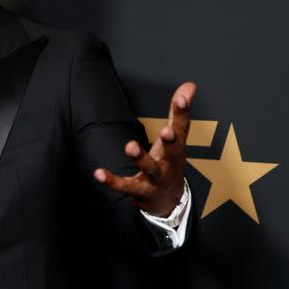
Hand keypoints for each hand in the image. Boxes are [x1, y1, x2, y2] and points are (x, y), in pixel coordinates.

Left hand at [93, 82, 196, 216]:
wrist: (169, 203)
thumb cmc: (169, 163)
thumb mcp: (175, 138)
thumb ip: (177, 113)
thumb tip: (190, 85)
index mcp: (177, 148)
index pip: (182, 128)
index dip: (182, 113)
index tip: (181, 98)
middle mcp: (169, 163)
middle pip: (173, 151)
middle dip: (170, 141)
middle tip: (166, 131)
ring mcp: (155, 179)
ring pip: (150, 169)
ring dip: (141, 158)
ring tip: (130, 146)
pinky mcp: (139, 191)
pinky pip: (125, 186)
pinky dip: (112, 181)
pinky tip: (98, 173)